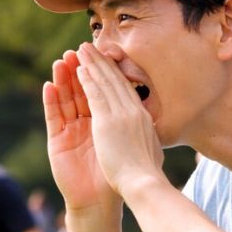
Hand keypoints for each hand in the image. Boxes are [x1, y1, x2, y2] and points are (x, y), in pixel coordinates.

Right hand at [43, 50, 121, 212]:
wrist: (101, 200)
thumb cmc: (119, 173)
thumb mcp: (127, 140)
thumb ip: (129, 121)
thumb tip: (144, 104)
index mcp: (103, 121)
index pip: (100, 90)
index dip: (99, 72)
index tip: (100, 52)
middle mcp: (85, 123)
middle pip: (80, 91)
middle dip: (79, 70)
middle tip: (77, 50)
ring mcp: (69, 131)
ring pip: (65, 99)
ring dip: (62, 80)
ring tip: (60, 61)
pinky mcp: (56, 141)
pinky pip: (53, 117)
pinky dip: (50, 101)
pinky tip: (49, 85)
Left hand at [73, 43, 164, 199]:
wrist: (144, 185)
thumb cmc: (148, 177)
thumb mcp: (152, 152)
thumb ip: (148, 141)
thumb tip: (153, 140)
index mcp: (143, 118)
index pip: (126, 90)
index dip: (115, 74)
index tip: (107, 62)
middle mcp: (133, 111)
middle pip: (115, 80)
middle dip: (101, 62)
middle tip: (90, 46)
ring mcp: (121, 114)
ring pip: (104, 82)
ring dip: (91, 64)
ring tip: (80, 50)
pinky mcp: (107, 120)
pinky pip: (94, 94)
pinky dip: (87, 80)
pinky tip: (78, 69)